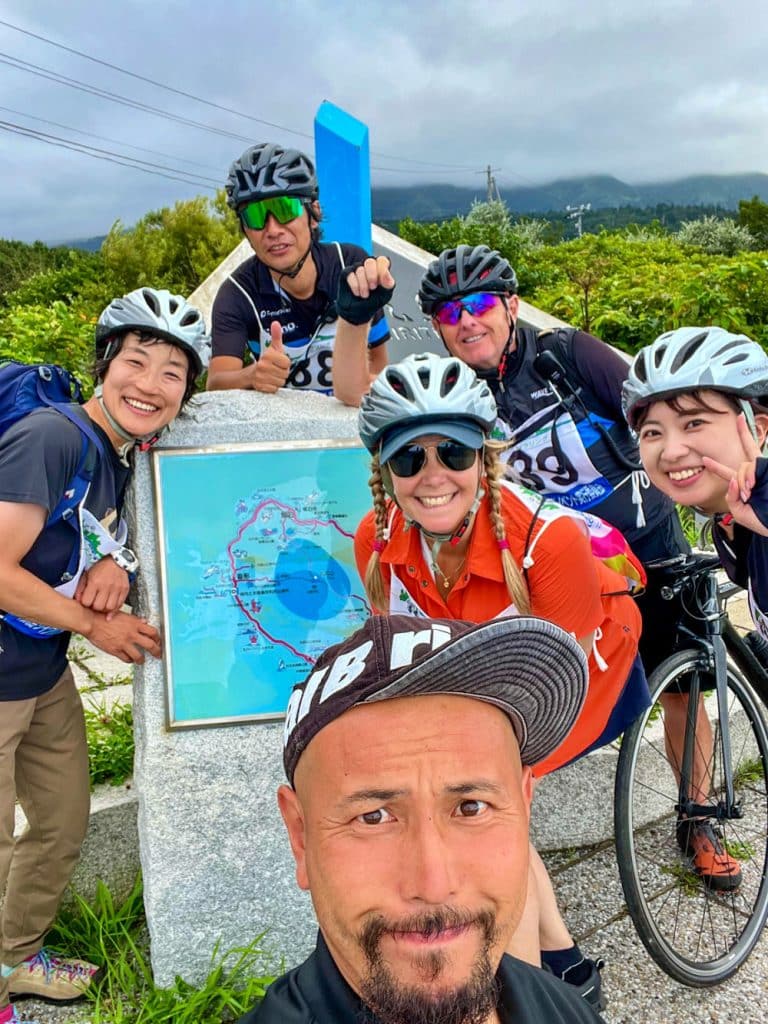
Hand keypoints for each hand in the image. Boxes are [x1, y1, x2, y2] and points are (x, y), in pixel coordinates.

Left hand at [75, 556, 129, 615]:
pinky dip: (114, 609)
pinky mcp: (124, 590)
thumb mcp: (86, 575)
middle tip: (94, 603)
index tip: (86, 600)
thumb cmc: (101, 567)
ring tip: (102, 604)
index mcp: (95, 582)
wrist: (116, 560)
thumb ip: (81, 588)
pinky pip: (119, 604)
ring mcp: (117, 589)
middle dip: (94, 607)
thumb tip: (78, 600)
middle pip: (98, 607)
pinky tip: (110, 607)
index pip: (87, 602)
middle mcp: (106, 586)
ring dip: (105, 609)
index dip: (85, 603)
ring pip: (110, 608)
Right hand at [87, 610, 162, 662]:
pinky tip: (129, 659)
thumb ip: (135, 620)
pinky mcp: (115, 650)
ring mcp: (124, 643)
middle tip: (158, 655)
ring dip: (142, 659)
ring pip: (139, 656)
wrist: (92, 621)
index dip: (158, 638)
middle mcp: (131, 634)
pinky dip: (129, 660)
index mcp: (134, 624)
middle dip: (157, 651)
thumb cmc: (105, 616)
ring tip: (142, 660)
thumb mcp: (123, 614)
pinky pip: (126, 659)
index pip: (153, 632)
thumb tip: (144, 622)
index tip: (158, 641)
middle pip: (150, 645)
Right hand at [246, 321, 290, 392]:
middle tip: (273, 370)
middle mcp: (263, 365)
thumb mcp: (271, 348)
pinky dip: (271, 387)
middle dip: (281, 373)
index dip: (284, 364)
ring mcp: (260, 377)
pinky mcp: (260, 387)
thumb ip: (276, 336)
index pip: (287, 363)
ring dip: (277, 380)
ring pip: (281, 382)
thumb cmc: (264, 361)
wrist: (247, 375)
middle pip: (285, 374)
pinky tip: (266, 382)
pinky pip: (274, 389)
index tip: (277, 362)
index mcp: (268, 355)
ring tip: (270, 376)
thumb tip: (276, 323)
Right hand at [336, 256, 394, 325]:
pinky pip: (350, 275)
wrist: (359, 313)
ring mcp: (358, 270)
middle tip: (373, 287)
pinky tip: (357, 292)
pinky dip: (355, 286)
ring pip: (360, 270)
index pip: (382, 260)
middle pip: (370, 262)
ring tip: (365, 295)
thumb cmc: (373, 302)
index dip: (382, 269)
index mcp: (380, 270)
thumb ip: (388, 284)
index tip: (382, 280)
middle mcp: (369, 268)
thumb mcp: (385, 295)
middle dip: (371, 276)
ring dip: (363, 285)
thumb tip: (387, 274)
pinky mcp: (347, 274)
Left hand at [702, 413, 767, 536]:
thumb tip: (733, 480)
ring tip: (748, 493)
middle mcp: (753, 477)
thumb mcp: (738, 512)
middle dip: (739, 447)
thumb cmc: (760, 521)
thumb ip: (730, 497)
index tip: (704, 459)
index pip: (728, 473)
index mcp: (743, 487)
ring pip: (744, 465)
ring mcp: (763, 473)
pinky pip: (755, 465)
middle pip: (742, 462)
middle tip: (739, 436)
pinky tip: (752, 485)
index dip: (716, 466)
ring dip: (742, 479)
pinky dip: (750, 474)